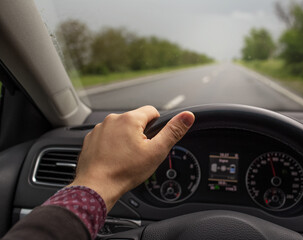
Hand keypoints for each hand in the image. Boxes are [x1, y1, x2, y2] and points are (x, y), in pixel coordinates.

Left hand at [68, 106, 194, 211]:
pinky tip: (114, 158)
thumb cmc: (124, 171)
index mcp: (130, 119)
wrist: (97, 186)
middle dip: (140, 134)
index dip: (157, 126)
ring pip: (121, 128)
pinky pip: (107, 136)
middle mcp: (113, 119)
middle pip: (136, 120)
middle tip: (140, 153)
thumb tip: (187, 116)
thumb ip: (173, 131)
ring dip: (125, 138)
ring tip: (126, 157)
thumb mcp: (156, 151)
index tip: (153, 140)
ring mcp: (100, 129)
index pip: (152, 111)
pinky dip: (112, 144)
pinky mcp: (91, 139)